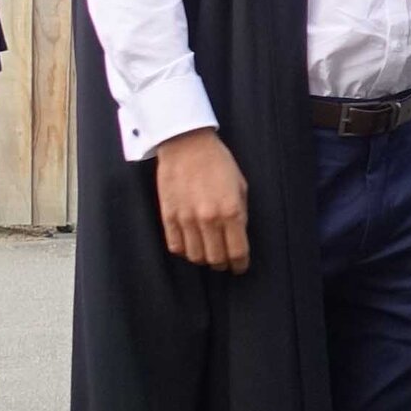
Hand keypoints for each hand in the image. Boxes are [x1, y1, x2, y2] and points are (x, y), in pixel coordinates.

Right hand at [154, 129, 249, 273]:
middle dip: (223, 264)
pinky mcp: (169, 217)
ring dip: (204, 259)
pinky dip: (185, 251)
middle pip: (216, 259)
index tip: (240, 267)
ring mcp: (186, 219)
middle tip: (225, 261)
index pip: (238, 251)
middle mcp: (209, 219)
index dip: (241, 264)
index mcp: (231, 211)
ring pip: (196, 256)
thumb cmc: (217, 162)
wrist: (186, 144)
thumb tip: (239, 235)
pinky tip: (191, 245)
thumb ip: (241, 213)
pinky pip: (176, 246)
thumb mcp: (240, 185)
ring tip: (208, 253)